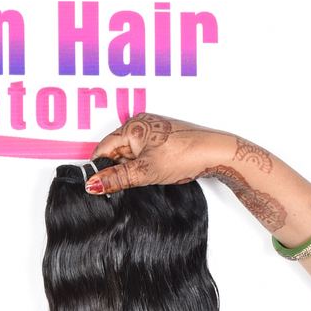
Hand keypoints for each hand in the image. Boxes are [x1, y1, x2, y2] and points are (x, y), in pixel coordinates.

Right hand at [85, 112, 232, 194]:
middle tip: (129, 183)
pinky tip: (154, 173)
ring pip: (130, 155)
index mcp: (132, 126)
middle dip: (118, 169)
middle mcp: (141, 124)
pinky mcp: (162, 139)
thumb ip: (116, 178)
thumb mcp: (145, 171)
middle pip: (116, 151)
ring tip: (147, 176)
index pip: (103, 148)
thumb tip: (93, 184)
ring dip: (133, 169)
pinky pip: (143, 154)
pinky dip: (144, 166)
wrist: (216, 154)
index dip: (99, 168)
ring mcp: (153, 131)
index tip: (97, 186)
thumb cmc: (185, 155)